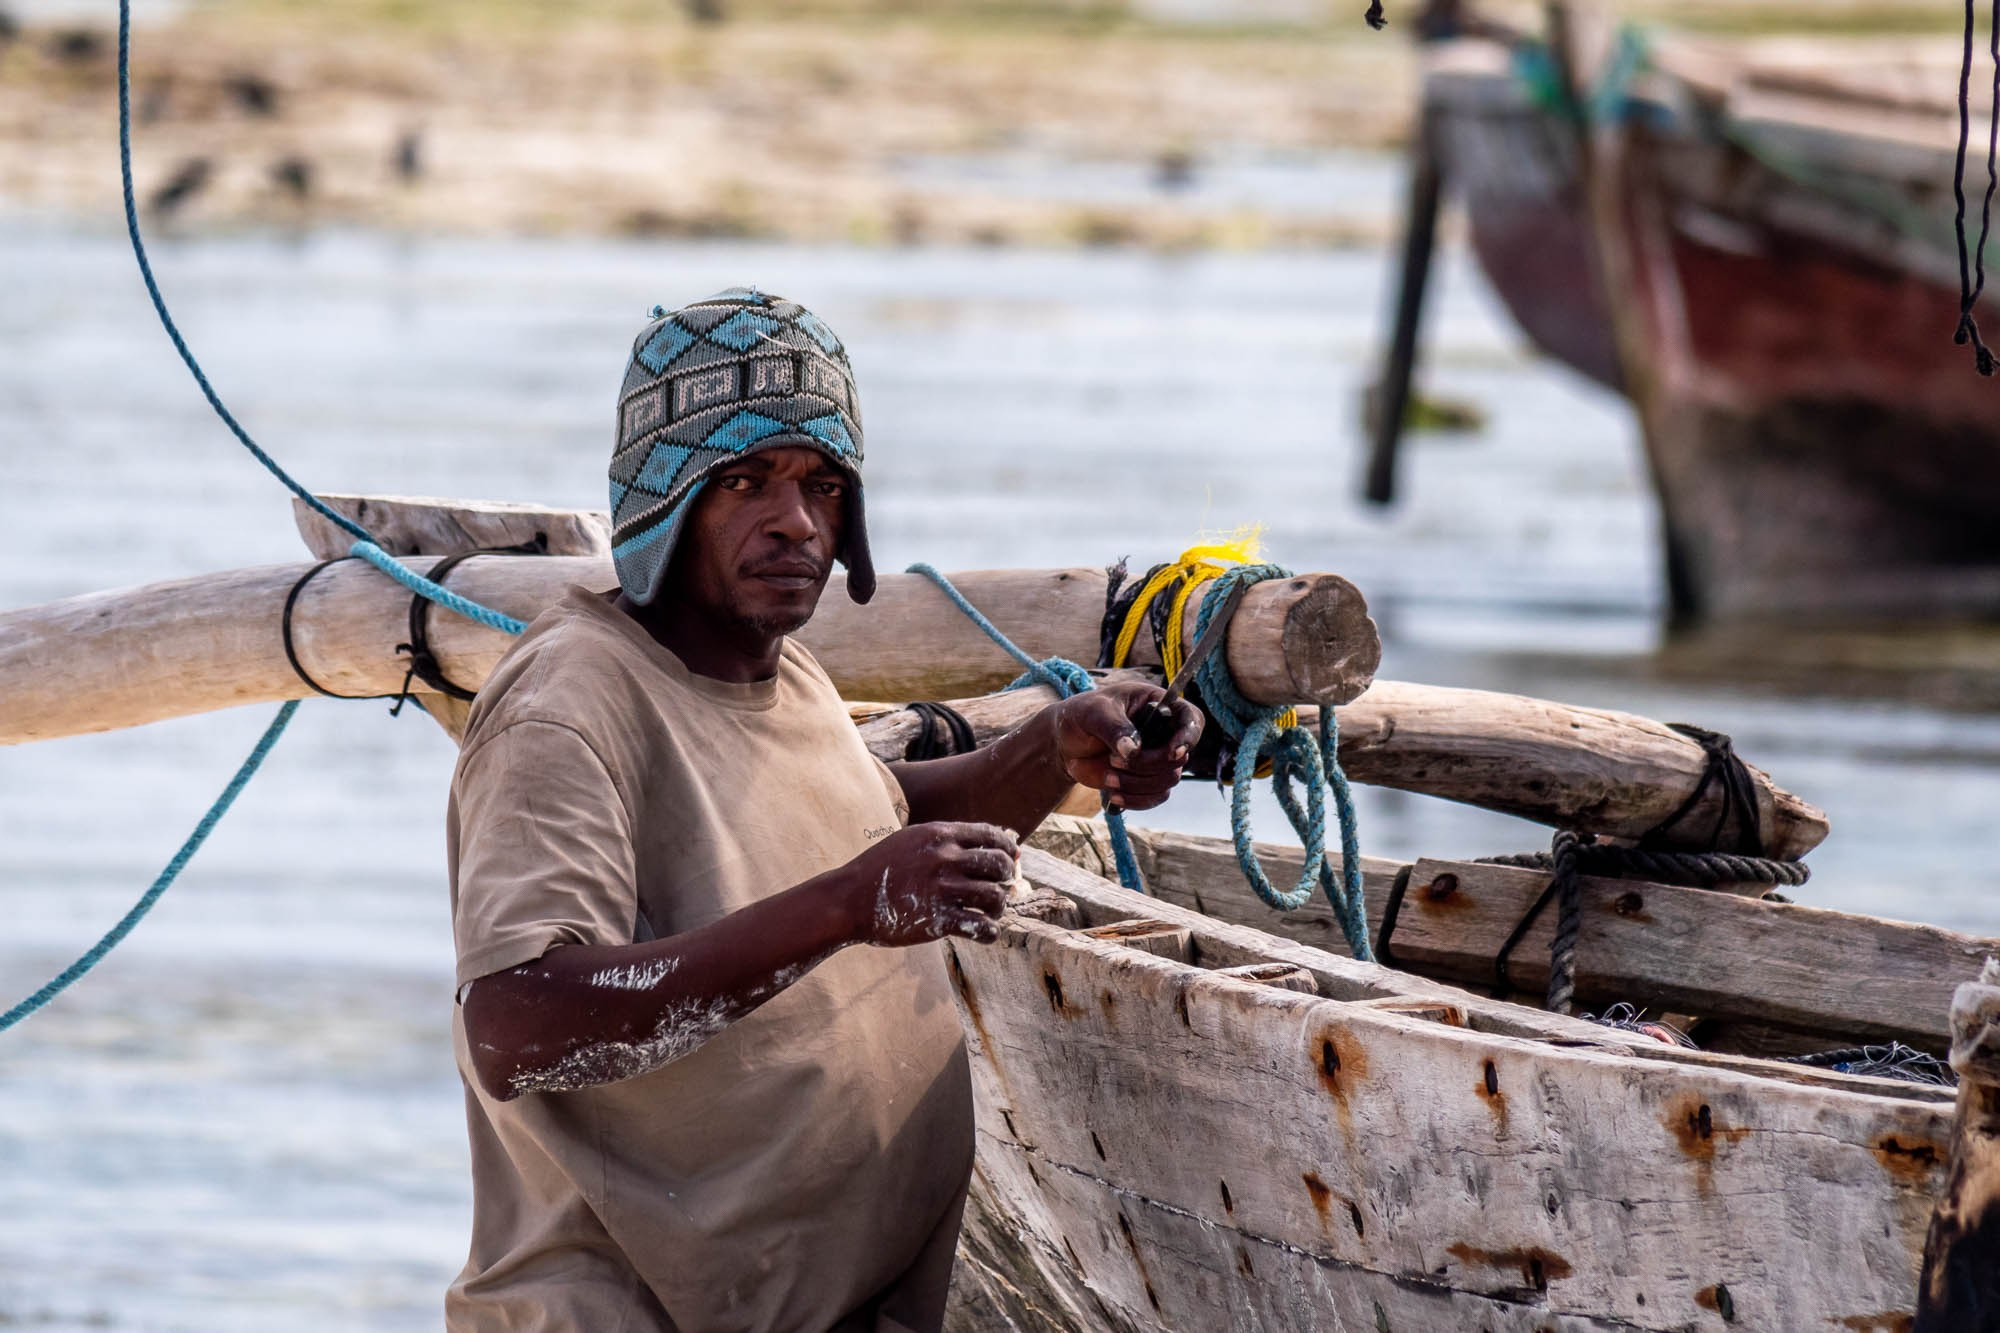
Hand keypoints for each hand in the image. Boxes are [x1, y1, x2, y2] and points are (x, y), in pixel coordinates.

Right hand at [843, 821, 1018, 947]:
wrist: (849, 899)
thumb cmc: (882, 869)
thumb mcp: (911, 841)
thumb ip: (945, 840)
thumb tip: (986, 844)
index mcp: (939, 835)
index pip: (992, 835)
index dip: (1008, 849)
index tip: (1011, 860)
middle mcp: (945, 859)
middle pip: (999, 865)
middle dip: (1007, 877)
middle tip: (1000, 887)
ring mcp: (942, 890)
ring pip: (996, 897)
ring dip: (999, 907)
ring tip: (989, 912)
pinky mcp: (939, 920)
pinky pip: (982, 928)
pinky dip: (990, 932)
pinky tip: (983, 932)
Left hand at [1054, 681, 1202, 810]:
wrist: (1065, 742)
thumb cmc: (1081, 715)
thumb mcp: (1093, 713)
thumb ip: (1114, 727)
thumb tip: (1133, 750)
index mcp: (1158, 705)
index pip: (1191, 719)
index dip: (1188, 737)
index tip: (1172, 752)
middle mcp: (1164, 733)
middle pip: (1180, 757)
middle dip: (1147, 765)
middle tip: (1113, 760)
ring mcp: (1156, 758)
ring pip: (1168, 780)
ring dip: (1137, 783)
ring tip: (1107, 776)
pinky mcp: (1146, 780)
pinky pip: (1156, 797)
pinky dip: (1136, 799)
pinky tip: (1113, 795)